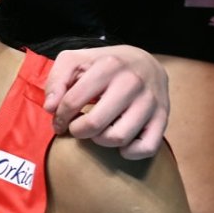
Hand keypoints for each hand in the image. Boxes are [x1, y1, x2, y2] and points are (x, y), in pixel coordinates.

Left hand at [44, 43, 170, 159]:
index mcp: (108, 66)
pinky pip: (146, 148)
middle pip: (95, 124)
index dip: (59, 116)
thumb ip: (56, 80)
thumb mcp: (75, 60)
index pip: (72, 102)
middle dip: (78, 131)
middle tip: (77, 127)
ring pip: (119, 137)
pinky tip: (120, 142)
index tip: (59, 119)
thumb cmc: (103, 65)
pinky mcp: (163, 117)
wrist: (145, 62)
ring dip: (101, 140)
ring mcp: (150, 101)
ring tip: (97, 130)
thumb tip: (50, 107)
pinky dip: (129, 152)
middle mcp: (132, 83)